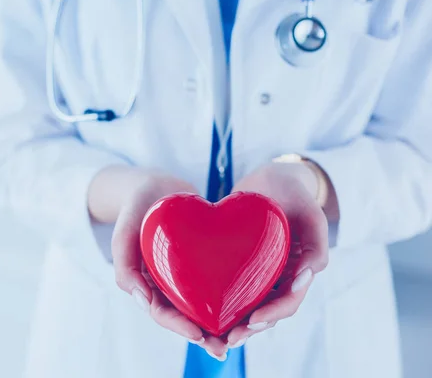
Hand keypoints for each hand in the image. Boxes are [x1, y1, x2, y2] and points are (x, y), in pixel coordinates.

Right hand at [110, 171, 229, 359]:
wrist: (157, 185)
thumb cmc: (135, 208)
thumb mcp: (123, 232)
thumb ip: (125, 265)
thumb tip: (142, 300)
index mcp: (146, 283)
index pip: (161, 312)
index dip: (179, 326)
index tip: (199, 335)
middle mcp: (166, 283)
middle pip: (184, 315)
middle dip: (203, 334)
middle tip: (224, 347)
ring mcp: (185, 274)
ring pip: (202, 304)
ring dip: (219, 322)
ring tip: (241, 334)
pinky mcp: (202, 262)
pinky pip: (215, 282)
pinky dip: (229, 295)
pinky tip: (249, 301)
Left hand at [225, 161, 329, 347]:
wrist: (270, 178)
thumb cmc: (293, 191)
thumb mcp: (311, 211)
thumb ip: (317, 243)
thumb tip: (309, 275)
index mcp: (300, 270)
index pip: (289, 301)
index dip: (273, 314)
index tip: (253, 321)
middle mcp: (280, 276)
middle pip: (267, 311)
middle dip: (249, 328)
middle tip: (227, 340)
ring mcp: (260, 272)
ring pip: (248, 305)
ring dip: (234, 323)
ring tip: (213, 336)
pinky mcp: (240, 264)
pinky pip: (231, 287)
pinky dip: (221, 301)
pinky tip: (200, 309)